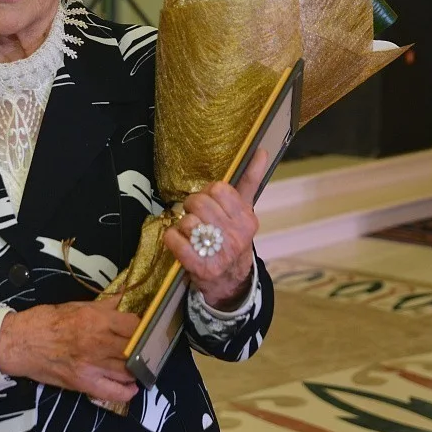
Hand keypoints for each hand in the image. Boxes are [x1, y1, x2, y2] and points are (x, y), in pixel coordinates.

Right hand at [0, 296, 139, 402]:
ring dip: (138, 369)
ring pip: (129, 371)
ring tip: (140, 365)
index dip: (144, 327)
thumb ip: (106, 306)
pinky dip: (127, 392)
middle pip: (136, 349)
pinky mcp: (84, 384)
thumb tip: (127, 298)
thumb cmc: (47, 320)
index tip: (145, 328)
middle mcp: (98, 343)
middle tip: (148, 348)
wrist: (20, 342)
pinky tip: (131, 386)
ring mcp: (91, 366)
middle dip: (145, 349)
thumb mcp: (79, 306)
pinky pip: (113, 393)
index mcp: (96, 320)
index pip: (135, 326)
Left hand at [163, 145, 270, 309]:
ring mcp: (218, 253)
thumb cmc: (233, 237)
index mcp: (247, 219)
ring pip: (186, 220)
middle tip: (196, 217)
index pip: (220, 189)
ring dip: (182, 225)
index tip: (210, 203)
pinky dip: (171, 238)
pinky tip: (179, 242)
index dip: (208, 193)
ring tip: (191, 233)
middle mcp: (236, 236)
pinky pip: (174, 239)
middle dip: (192, 207)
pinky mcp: (199, 267)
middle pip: (199, 203)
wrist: (230, 281)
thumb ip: (250, 180)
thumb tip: (261, 150)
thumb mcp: (244, 211)